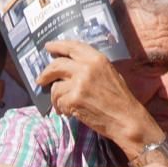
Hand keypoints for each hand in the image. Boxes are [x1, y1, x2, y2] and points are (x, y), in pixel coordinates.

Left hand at [38, 39, 156, 148]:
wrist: (127, 120)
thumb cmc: (121, 100)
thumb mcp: (110, 74)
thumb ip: (91, 67)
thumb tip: (71, 67)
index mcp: (97, 59)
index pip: (72, 47)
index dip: (58, 46)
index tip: (48, 47)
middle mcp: (87, 68)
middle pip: (57, 65)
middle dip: (46, 73)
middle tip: (41, 79)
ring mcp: (79, 83)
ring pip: (55, 87)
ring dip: (55, 98)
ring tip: (61, 106)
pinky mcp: (74, 99)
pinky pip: (59, 102)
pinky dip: (61, 109)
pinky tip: (68, 113)